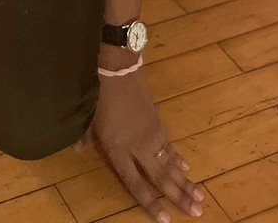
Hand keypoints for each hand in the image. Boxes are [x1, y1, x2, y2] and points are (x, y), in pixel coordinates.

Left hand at [76, 66, 203, 221]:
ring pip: (170, 163)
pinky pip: (170, 146)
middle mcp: (138, 148)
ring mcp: (151, 135)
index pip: (136, 184)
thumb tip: (76, 149)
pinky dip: (178, 158)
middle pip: (161, 177)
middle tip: (198, 213)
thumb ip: (83, 137)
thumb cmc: (98, 95)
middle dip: (179, 196)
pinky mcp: (158, 123)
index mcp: (118, 151)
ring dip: (186, 181)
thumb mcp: (86, 118)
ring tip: (200, 197)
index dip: (151, 204)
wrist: (118, 70)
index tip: (166, 221)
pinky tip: (186, 168)